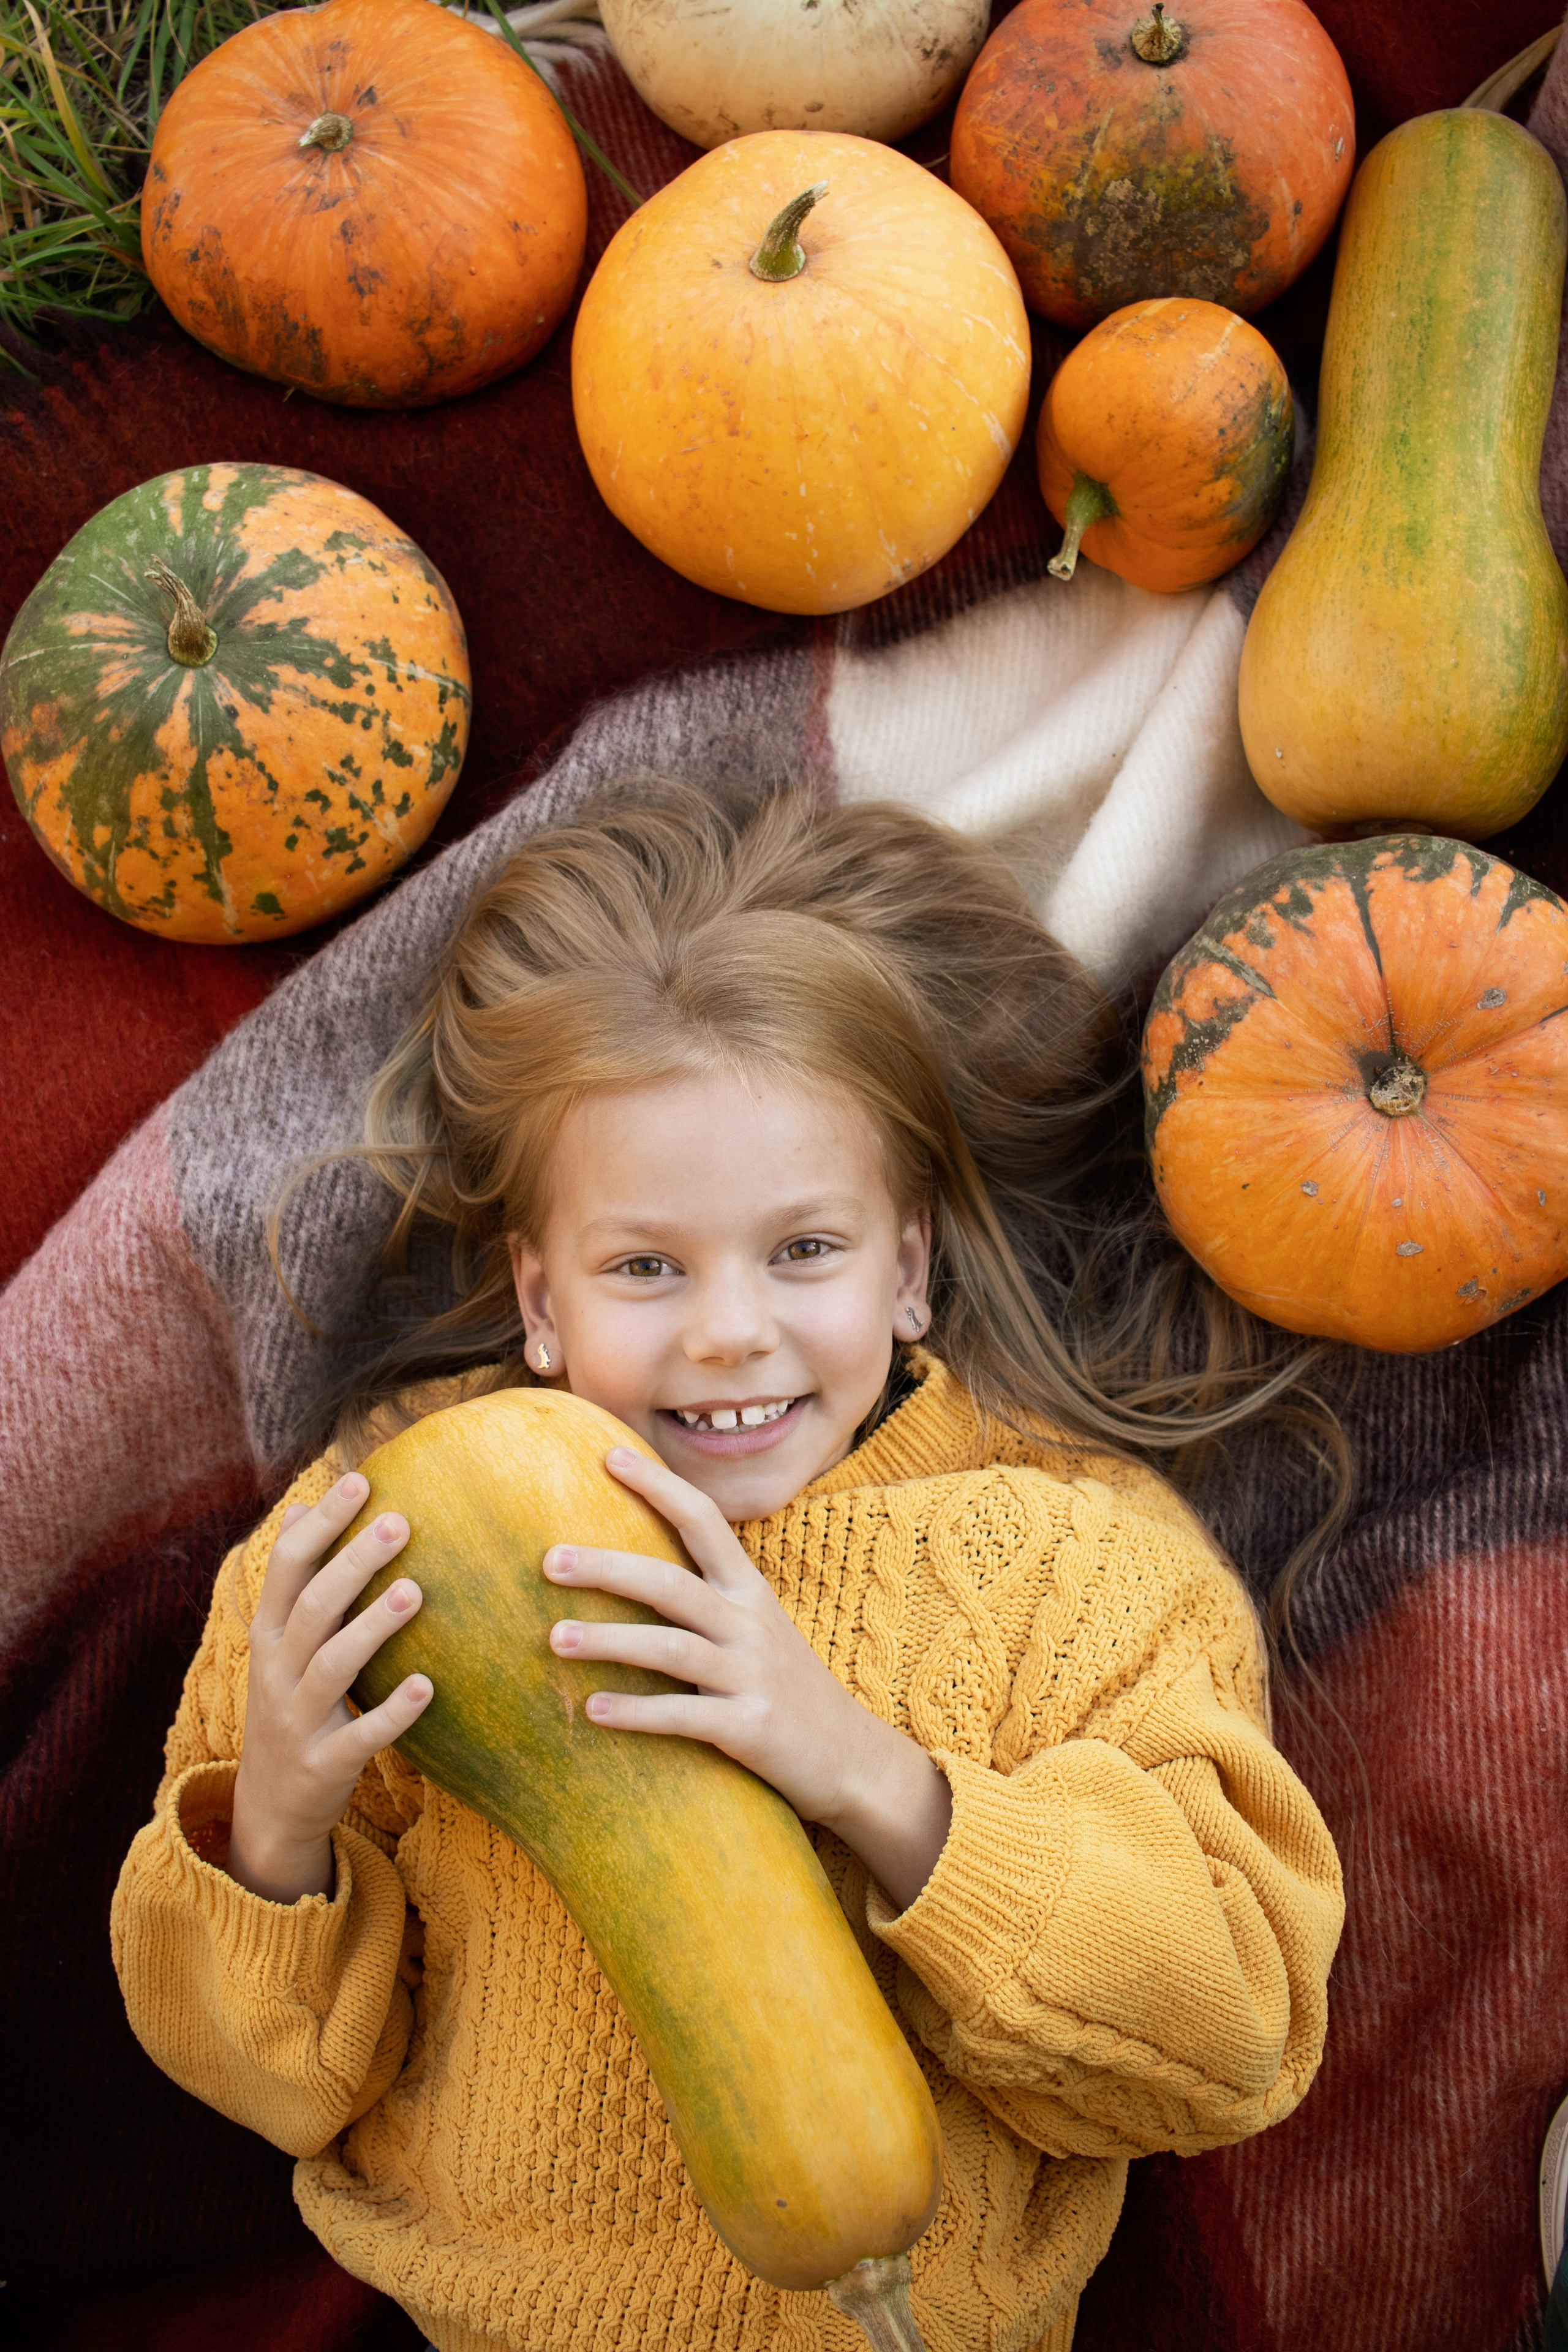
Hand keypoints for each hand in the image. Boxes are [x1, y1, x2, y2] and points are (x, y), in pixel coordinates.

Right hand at [227, 1472, 431, 1903]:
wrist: (270, 1808)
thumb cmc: (290, 1704)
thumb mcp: (280, 1643)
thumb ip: (294, 1580)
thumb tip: (301, 1502)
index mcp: (269, 1633)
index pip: (287, 1566)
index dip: (321, 1523)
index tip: (360, 1481)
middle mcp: (276, 1671)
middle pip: (312, 1606)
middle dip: (353, 1562)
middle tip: (400, 1522)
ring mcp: (298, 1720)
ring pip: (332, 1665)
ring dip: (372, 1627)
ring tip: (415, 1591)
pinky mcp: (325, 1764)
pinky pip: (360, 1736)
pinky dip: (393, 1712)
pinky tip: (427, 1687)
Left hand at [545, 1448, 951, 1911]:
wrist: (853, 1758)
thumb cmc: (786, 1688)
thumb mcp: (756, 1628)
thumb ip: (706, 1596)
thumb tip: (632, 1567)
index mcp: (748, 1591)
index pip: (703, 1521)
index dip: (659, 1486)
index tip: (608, 1456)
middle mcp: (750, 1624)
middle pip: (671, 1583)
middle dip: (609, 1568)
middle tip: (549, 1559)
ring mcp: (751, 1676)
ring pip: (671, 1648)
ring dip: (609, 1642)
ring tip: (553, 1639)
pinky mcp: (750, 1728)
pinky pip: (684, 1716)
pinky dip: (637, 1713)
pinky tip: (591, 1711)